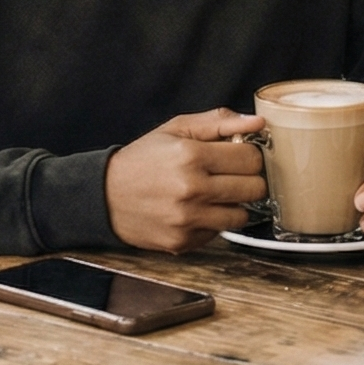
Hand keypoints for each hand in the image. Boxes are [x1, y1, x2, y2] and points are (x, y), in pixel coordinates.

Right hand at [104, 109, 266, 250]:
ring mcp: (187, 219)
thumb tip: (258, 122)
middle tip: (232, 175)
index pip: (252, 159)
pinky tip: (197, 210)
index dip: (251, 155)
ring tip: (215, 194)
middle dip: (248, 180)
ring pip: (242, 216)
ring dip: (234, 204)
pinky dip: (214, 222)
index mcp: (191, 155)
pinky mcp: (182, 242)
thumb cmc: (143, 159)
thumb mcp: (176, 129)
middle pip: (254, 188)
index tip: (241, 156)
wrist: (105, 196)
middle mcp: (191, 189)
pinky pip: (219, 234)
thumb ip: (219, 122)